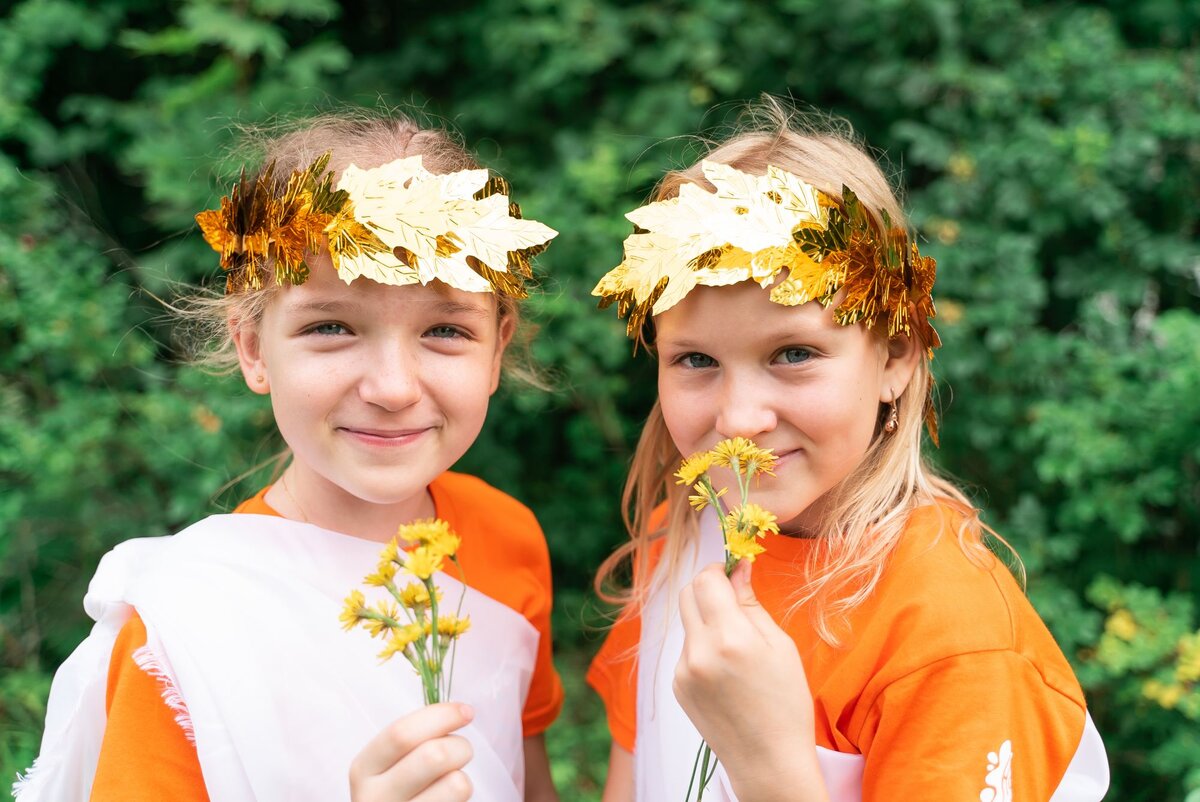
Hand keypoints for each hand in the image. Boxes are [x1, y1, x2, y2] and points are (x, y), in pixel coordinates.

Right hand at [349, 702, 474, 801]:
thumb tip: (459, 712)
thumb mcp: (391, 764)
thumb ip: (414, 739)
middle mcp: (376, 797)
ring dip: (464, 776)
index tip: (465, 711)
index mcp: (365, 768)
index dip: (440, 716)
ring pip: (456, 784)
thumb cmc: (398, 790)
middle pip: (433, 756)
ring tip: (452, 780)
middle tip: (462, 751)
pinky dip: (462, 797)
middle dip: (460, 746)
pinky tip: (446, 800)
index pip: (401, 734)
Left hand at [674, 561, 827, 801]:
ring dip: (707, 618)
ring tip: (737, 645)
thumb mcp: (779, 646)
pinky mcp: (676, 686)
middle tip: (732, 595)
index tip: (733, 571)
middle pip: (687, 593)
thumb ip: (751, 604)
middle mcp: (699, 651)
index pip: (706, 580)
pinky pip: (686, 650)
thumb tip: (737, 567)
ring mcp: (683, 671)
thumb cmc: (785, 703)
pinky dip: (703, 646)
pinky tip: (726, 670)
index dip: (719, 569)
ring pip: (687, 622)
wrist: (767, 761)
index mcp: (729, 638)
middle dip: (707, 586)